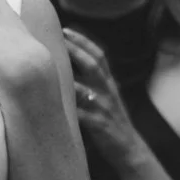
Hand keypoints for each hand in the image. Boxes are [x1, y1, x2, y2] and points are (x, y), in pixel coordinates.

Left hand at [62, 29, 141, 163]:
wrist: (129, 149)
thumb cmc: (111, 122)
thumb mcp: (106, 98)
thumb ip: (92, 83)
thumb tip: (67, 69)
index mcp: (109, 84)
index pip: (99, 56)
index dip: (83, 41)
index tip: (66, 30)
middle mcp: (108, 92)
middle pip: (94, 65)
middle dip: (76, 50)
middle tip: (59, 37)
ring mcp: (104, 108)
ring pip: (86, 89)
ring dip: (68, 80)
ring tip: (50, 69)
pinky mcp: (100, 125)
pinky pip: (82, 116)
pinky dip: (69, 111)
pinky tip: (53, 105)